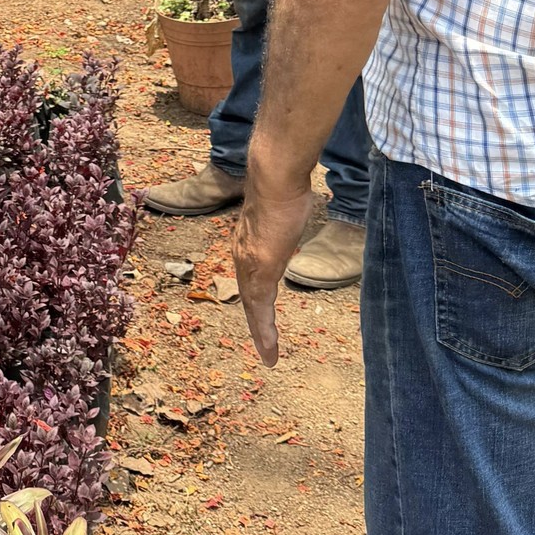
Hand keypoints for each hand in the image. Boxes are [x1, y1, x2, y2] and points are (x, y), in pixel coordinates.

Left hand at [234, 161, 313, 365]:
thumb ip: (283, 217)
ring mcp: (250, 265)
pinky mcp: (260, 272)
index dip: (256, 296)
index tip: (260, 311)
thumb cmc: (282, 187)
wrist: (274, 179)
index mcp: (248, 243)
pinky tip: (269, 349)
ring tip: (269, 355)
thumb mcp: (283, 208)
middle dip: (256, 321)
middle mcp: (243, 256)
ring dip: (261, 333)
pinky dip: (264, 333)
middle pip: (249, 296)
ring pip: (253, 308)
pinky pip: (260, 310)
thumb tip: (291, 207)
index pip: (251, 276)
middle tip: (265, 345)